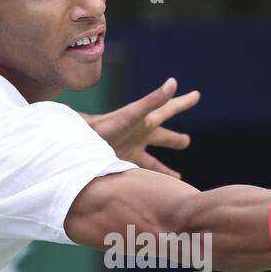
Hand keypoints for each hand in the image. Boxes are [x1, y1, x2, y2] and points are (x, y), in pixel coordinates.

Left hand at [81, 77, 199, 178]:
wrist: (74, 148)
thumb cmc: (102, 128)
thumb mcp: (131, 115)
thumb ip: (151, 101)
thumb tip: (173, 82)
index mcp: (142, 122)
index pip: (167, 109)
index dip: (182, 102)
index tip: (196, 95)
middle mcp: (137, 136)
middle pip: (161, 137)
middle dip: (173, 139)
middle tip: (187, 141)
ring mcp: (128, 151)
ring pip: (152, 162)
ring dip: (164, 169)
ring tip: (177, 177)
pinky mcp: (120, 165)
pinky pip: (139, 175)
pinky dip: (148, 182)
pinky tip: (151, 189)